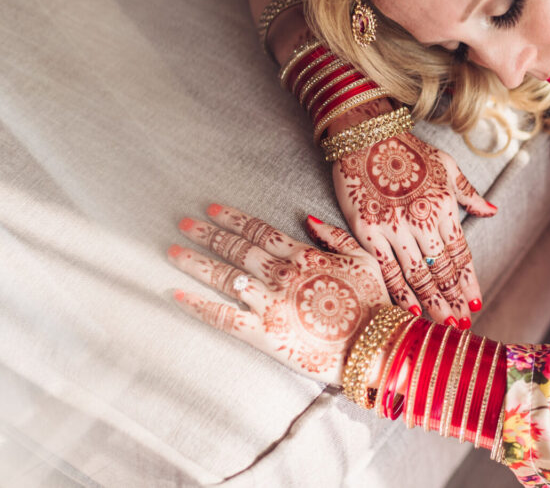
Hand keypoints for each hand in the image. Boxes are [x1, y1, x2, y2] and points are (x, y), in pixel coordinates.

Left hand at [167, 203, 389, 384]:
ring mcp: (268, 303)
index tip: (211, 210)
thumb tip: (306, 219)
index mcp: (302, 256)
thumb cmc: (373, 302)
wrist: (373, 343)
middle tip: (183, 223)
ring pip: (223, 277)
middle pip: (235, 249)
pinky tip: (177, 295)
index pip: (258, 231)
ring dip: (195, 263)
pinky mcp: (261, 333)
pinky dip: (198, 305)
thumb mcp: (363, 258)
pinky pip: (222, 317)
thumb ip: (334, 236)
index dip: (232, 218)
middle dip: (206, 234)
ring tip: (172, 252)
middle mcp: (279, 275)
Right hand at [327, 130, 495, 328]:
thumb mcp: (447, 165)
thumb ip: (468, 193)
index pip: (460, 254)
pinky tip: (409, 311)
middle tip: (461, 326)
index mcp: (443, 206)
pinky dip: (398, 292)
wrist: (365, 134)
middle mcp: (421, 220)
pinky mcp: (367, 230)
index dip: (469, 282)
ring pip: (417, 275)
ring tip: (442, 326)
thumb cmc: (408, 149)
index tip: (475, 304)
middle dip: (454, 301)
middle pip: (442, 271)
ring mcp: (393, 227)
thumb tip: (492, 210)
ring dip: (432, 304)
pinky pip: (386, 269)